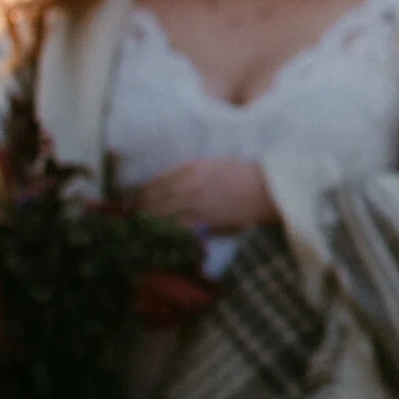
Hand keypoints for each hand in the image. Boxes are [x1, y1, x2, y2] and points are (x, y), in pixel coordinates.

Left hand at [134, 158, 275, 230]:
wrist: (266, 188)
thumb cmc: (244, 174)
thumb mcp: (214, 164)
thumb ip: (191, 173)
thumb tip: (173, 185)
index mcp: (189, 167)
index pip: (155, 182)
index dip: (142, 193)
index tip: (136, 200)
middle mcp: (186, 183)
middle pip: (153, 199)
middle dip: (141, 209)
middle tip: (133, 217)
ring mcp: (193, 202)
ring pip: (161, 214)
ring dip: (150, 221)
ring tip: (142, 228)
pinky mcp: (203, 218)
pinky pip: (178, 225)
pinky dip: (168, 230)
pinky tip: (163, 234)